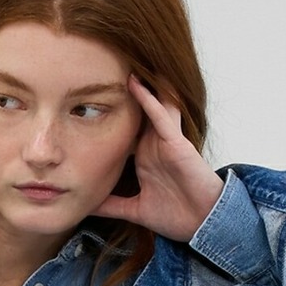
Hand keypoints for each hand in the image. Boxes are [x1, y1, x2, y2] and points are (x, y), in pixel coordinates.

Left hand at [95, 73, 224, 245]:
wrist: (200, 224)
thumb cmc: (174, 215)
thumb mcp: (133, 209)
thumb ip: (111, 205)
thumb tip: (86, 206)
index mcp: (144, 156)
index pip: (125, 128)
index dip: (109, 113)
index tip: (86, 97)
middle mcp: (154, 143)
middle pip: (137, 110)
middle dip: (122, 91)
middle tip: (100, 66)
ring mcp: (166, 140)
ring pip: (151, 105)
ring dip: (138, 85)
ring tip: (120, 61)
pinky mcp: (176, 143)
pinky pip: (161, 116)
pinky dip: (150, 100)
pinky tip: (136, 83)